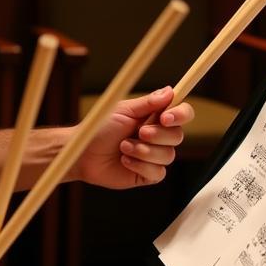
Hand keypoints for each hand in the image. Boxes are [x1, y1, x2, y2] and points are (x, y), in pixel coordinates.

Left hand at [73, 86, 193, 188]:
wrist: (83, 153)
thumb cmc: (99, 130)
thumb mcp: (123, 111)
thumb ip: (148, 103)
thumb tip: (169, 91)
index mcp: (154, 117)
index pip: (182, 114)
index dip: (180, 115)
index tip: (166, 118)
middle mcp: (158, 137)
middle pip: (178, 136)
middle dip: (158, 135)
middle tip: (139, 132)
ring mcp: (154, 156)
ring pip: (168, 156)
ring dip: (143, 151)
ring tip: (123, 147)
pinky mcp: (148, 174)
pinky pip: (158, 172)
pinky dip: (140, 165)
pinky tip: (124, 161)